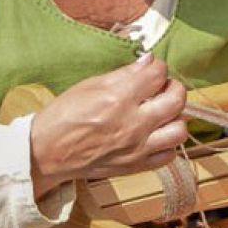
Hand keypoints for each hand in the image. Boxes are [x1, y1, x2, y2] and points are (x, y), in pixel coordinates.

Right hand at [28, 53, 187, 197]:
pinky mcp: (135, 166)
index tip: (151, 69)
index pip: (157, 74)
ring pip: (180, 130)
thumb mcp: (89, 85)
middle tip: (162, 87)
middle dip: (173, 87)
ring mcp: (136, 148)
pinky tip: (155, 135)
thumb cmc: (63, 116)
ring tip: (162, 113)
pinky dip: (167, 144)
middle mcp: (132, 124)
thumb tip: (148, 62)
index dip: (157, 67)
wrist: (47, 151)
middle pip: (176, 100)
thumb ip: (123, 74)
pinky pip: (169, 155)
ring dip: (175, 117)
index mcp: (117, 98)